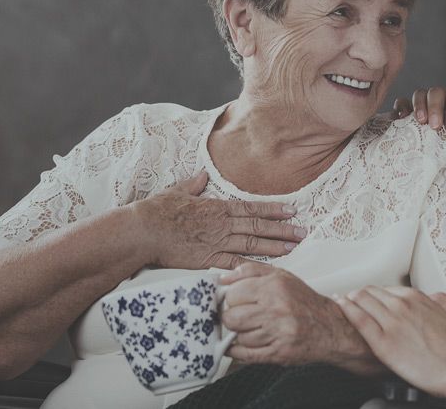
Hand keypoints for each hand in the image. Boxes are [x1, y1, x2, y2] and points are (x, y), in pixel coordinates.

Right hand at [129, 172, 303, 269]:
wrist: (142, 231)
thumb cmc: (156, 211)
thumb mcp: (176, 191)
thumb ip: (193, 185)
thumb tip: (202, 175)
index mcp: (217, 208)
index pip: (253, 208)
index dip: (274, 210)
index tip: (292, 211)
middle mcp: (222, 225)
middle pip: (259, 227)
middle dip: (283, 230)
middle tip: (303, 232)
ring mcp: (216, 243)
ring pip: (252, 245)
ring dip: (275, 247)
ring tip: (294, 248)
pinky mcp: (207, 260)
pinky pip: (234, 264)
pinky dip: (251, 267)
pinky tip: (267, 270)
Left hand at [219, 262, 380, 373]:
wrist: (330, 327)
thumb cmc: (303, 301)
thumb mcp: (281, 276)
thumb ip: (250, 271)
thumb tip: (222, 278)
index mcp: (274, 286)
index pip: (233, 294)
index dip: (231, 298)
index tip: (236, 301)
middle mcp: (276, 309)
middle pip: (232, 317)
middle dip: (231, 318)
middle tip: (240, 316)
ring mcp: (277, 333)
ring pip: (238, 337)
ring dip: (239, 334)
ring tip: (251, 328)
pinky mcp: (278, 353)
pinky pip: (246, 355)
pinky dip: (238, 351)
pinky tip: (242, 344)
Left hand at [336, 286, 445, 394]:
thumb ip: (443, 302)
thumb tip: (434, 298)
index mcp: (417, 298)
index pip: (388, 289)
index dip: (376, 294)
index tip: (370, 298)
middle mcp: (402, 305)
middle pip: (371, 292)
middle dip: (359, 294)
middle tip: (351, 298)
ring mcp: (391, 322)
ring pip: (362, 300)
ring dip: (350, 298)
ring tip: (341, 300)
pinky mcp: (382, 342)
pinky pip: (359, 320)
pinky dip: (347, 310)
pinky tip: (340, 306)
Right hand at [393, 88, 445, 188]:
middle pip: (436, 92)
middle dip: (434, 107)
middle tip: (434, 127)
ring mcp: (431, 104)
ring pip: (421, 94)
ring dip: (418, 106)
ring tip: (419, 122)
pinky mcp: (417, 113)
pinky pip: (405, 103)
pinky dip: (401, 107)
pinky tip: (400, 119)